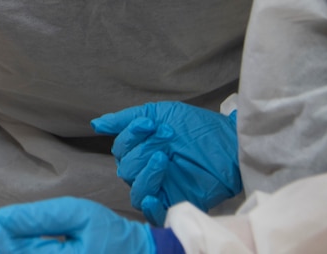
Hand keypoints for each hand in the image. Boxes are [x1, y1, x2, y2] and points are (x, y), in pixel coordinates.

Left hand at [0, 197, 154, 253]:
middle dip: (7, 238)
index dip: (4, 228)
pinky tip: (34, 247)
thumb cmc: (111, 235)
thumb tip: (2, 216)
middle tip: (20, 222)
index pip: (11, 247)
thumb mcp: (79, 214)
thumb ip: (40, 216)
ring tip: (29, 234)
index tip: (13, 215)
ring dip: (14, 247)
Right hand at [92, 102, 240, 224]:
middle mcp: (146, 169)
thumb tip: (96, 125)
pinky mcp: (175, 202)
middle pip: (126, 167)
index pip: (121, 148)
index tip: (152, 123)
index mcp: (140, 149)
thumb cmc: (198, 126)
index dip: (131, 135)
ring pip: (135, 187)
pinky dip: (149, 205)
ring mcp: (160, 187)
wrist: (230, 143)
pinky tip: (151, 196)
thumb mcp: (160, 114)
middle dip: (144, 149)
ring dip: (146, 172)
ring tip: (164, 157)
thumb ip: (127, 119)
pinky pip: (153, 212)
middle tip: (168, 136)